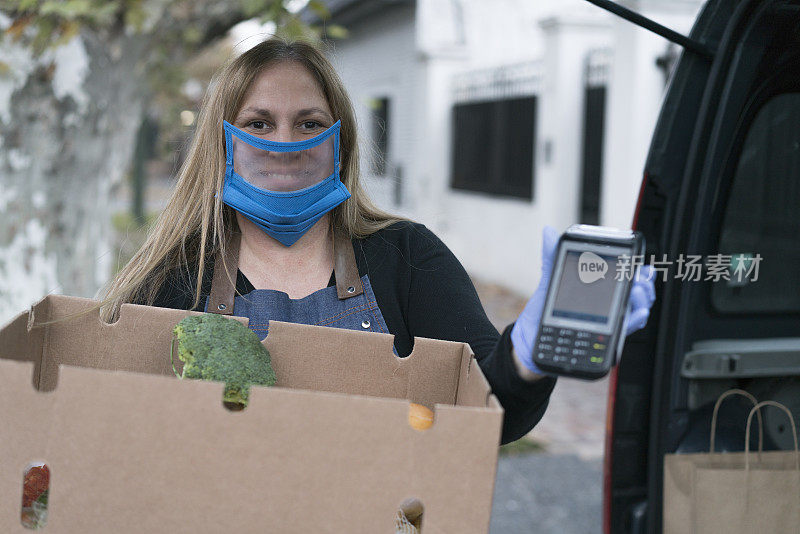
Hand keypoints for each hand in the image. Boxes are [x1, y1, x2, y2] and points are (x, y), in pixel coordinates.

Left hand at [510, 227, 656, 375]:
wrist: (530, 337)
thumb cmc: (542, 312)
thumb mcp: (550, 282)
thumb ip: (554, 258)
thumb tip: (548, 232)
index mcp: (599, 293)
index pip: (626, 281)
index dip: (640, 273)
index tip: (644, 267)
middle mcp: (607, 308)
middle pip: (637, 297)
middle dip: (645, 286)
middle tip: (641, 279)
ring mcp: (606, 324)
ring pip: (634, 313)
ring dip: (642, 301)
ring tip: (638, 291)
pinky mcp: (601, 339)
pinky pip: (623, 331)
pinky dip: (634, 321)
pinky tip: (636, 313)